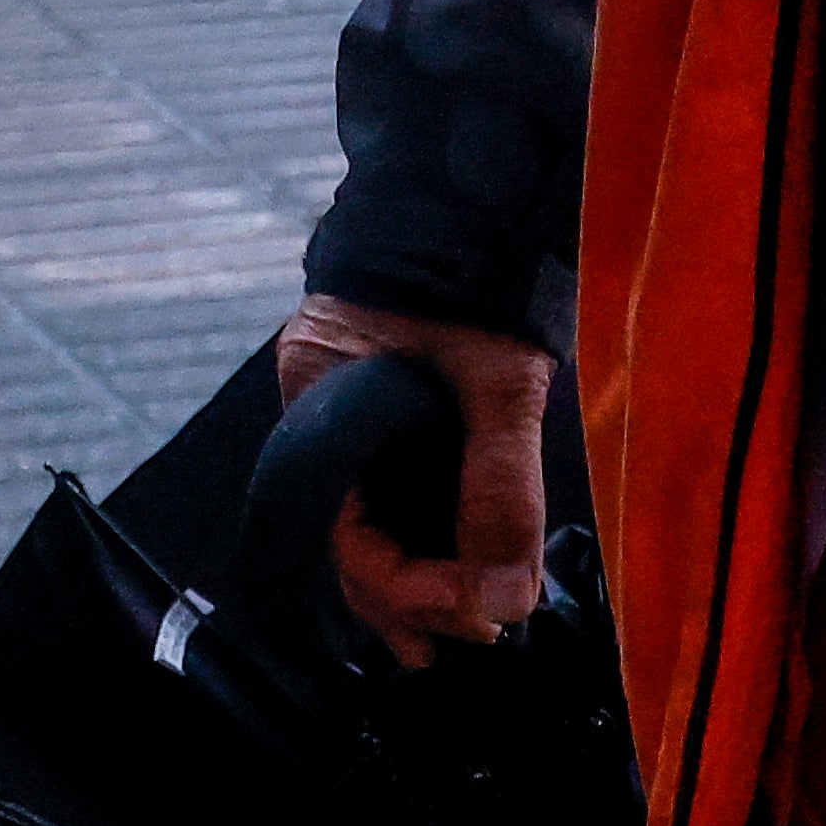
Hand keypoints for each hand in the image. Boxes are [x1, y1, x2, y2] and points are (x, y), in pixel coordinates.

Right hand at [268, 288, 558, 654]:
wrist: (478, 178)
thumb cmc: (476, 266)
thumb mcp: (497, 378)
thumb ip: (501, 487)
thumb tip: (506, 603)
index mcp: (319, 395)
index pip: (347, 530)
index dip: (410, 588)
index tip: (475, 618)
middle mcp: (321, 414)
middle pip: (353, 534)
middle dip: (410, 600)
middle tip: (466, 647)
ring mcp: (351, 412)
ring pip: (373, 517)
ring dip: (418, 577)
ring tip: (461, 633)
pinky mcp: (387, 408)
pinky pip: (394, 489)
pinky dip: (428, 535)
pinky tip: (459, 574)